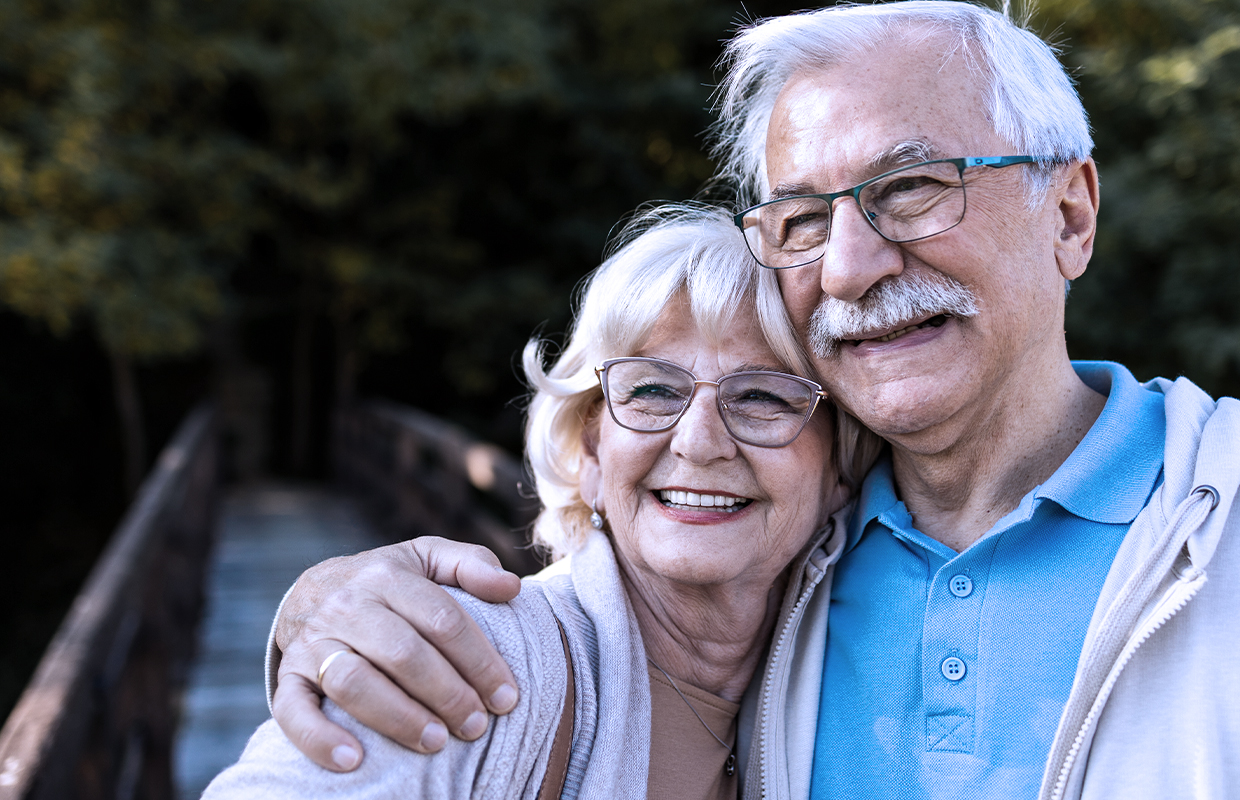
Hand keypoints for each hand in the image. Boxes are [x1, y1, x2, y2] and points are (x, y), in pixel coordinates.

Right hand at [270, 537, 522, 770]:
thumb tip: (511, 587)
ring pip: (354, 682)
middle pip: (403, 653)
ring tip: (435, 743)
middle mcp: (348, 606)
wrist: (313, 590)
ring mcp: (314, 641)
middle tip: (476, 727)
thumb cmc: (389, 582)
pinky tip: (354, 761)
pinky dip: (319, 738)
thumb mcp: (429, 559)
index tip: (506, 697)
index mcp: (388, 576)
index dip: (480, 661)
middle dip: (447, 694)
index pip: (443, 619)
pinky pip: (293, 711)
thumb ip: (471, 564)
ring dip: (398, 718)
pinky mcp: (287, 675)